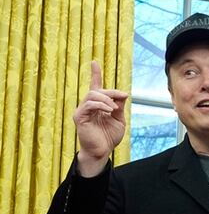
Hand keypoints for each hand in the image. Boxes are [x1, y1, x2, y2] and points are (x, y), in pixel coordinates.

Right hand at [73, 60, 128, 175]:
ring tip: (114, 108)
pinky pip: (89, 105)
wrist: (103, 151)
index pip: (95, 86)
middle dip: (111, 91)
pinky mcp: (79, 117)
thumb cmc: (109, 136)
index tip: (94, 62)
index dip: (95, 74)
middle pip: (97, 90)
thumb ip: (119, 107)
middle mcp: (88, 106)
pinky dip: (100, 105)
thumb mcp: (119, 120)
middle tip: (122, 96)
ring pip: (92, 95)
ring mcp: (82, 111)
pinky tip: (108, 110)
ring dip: (106, 99)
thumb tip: (122, 95)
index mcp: (97, 105)